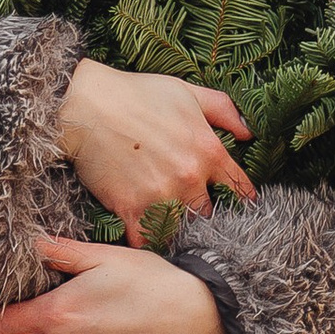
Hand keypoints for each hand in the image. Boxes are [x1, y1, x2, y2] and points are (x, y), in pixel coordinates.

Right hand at [57, 58, 252, 231]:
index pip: (239, 186)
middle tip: (190, 211)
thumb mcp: (187, 92)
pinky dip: (146, 240)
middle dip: (200, 211)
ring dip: (175, 227)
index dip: (239, 196)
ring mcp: (161, 195)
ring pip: (180, 227)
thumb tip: (249, 132)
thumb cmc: (136, 94)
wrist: (84, 105)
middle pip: (208, 212)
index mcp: (207, 149)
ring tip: (168, 225)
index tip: (236, 204)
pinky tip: (144, 236)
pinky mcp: (131, 208)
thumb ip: (223, 110)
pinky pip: (146, 239)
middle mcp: (189, 177)